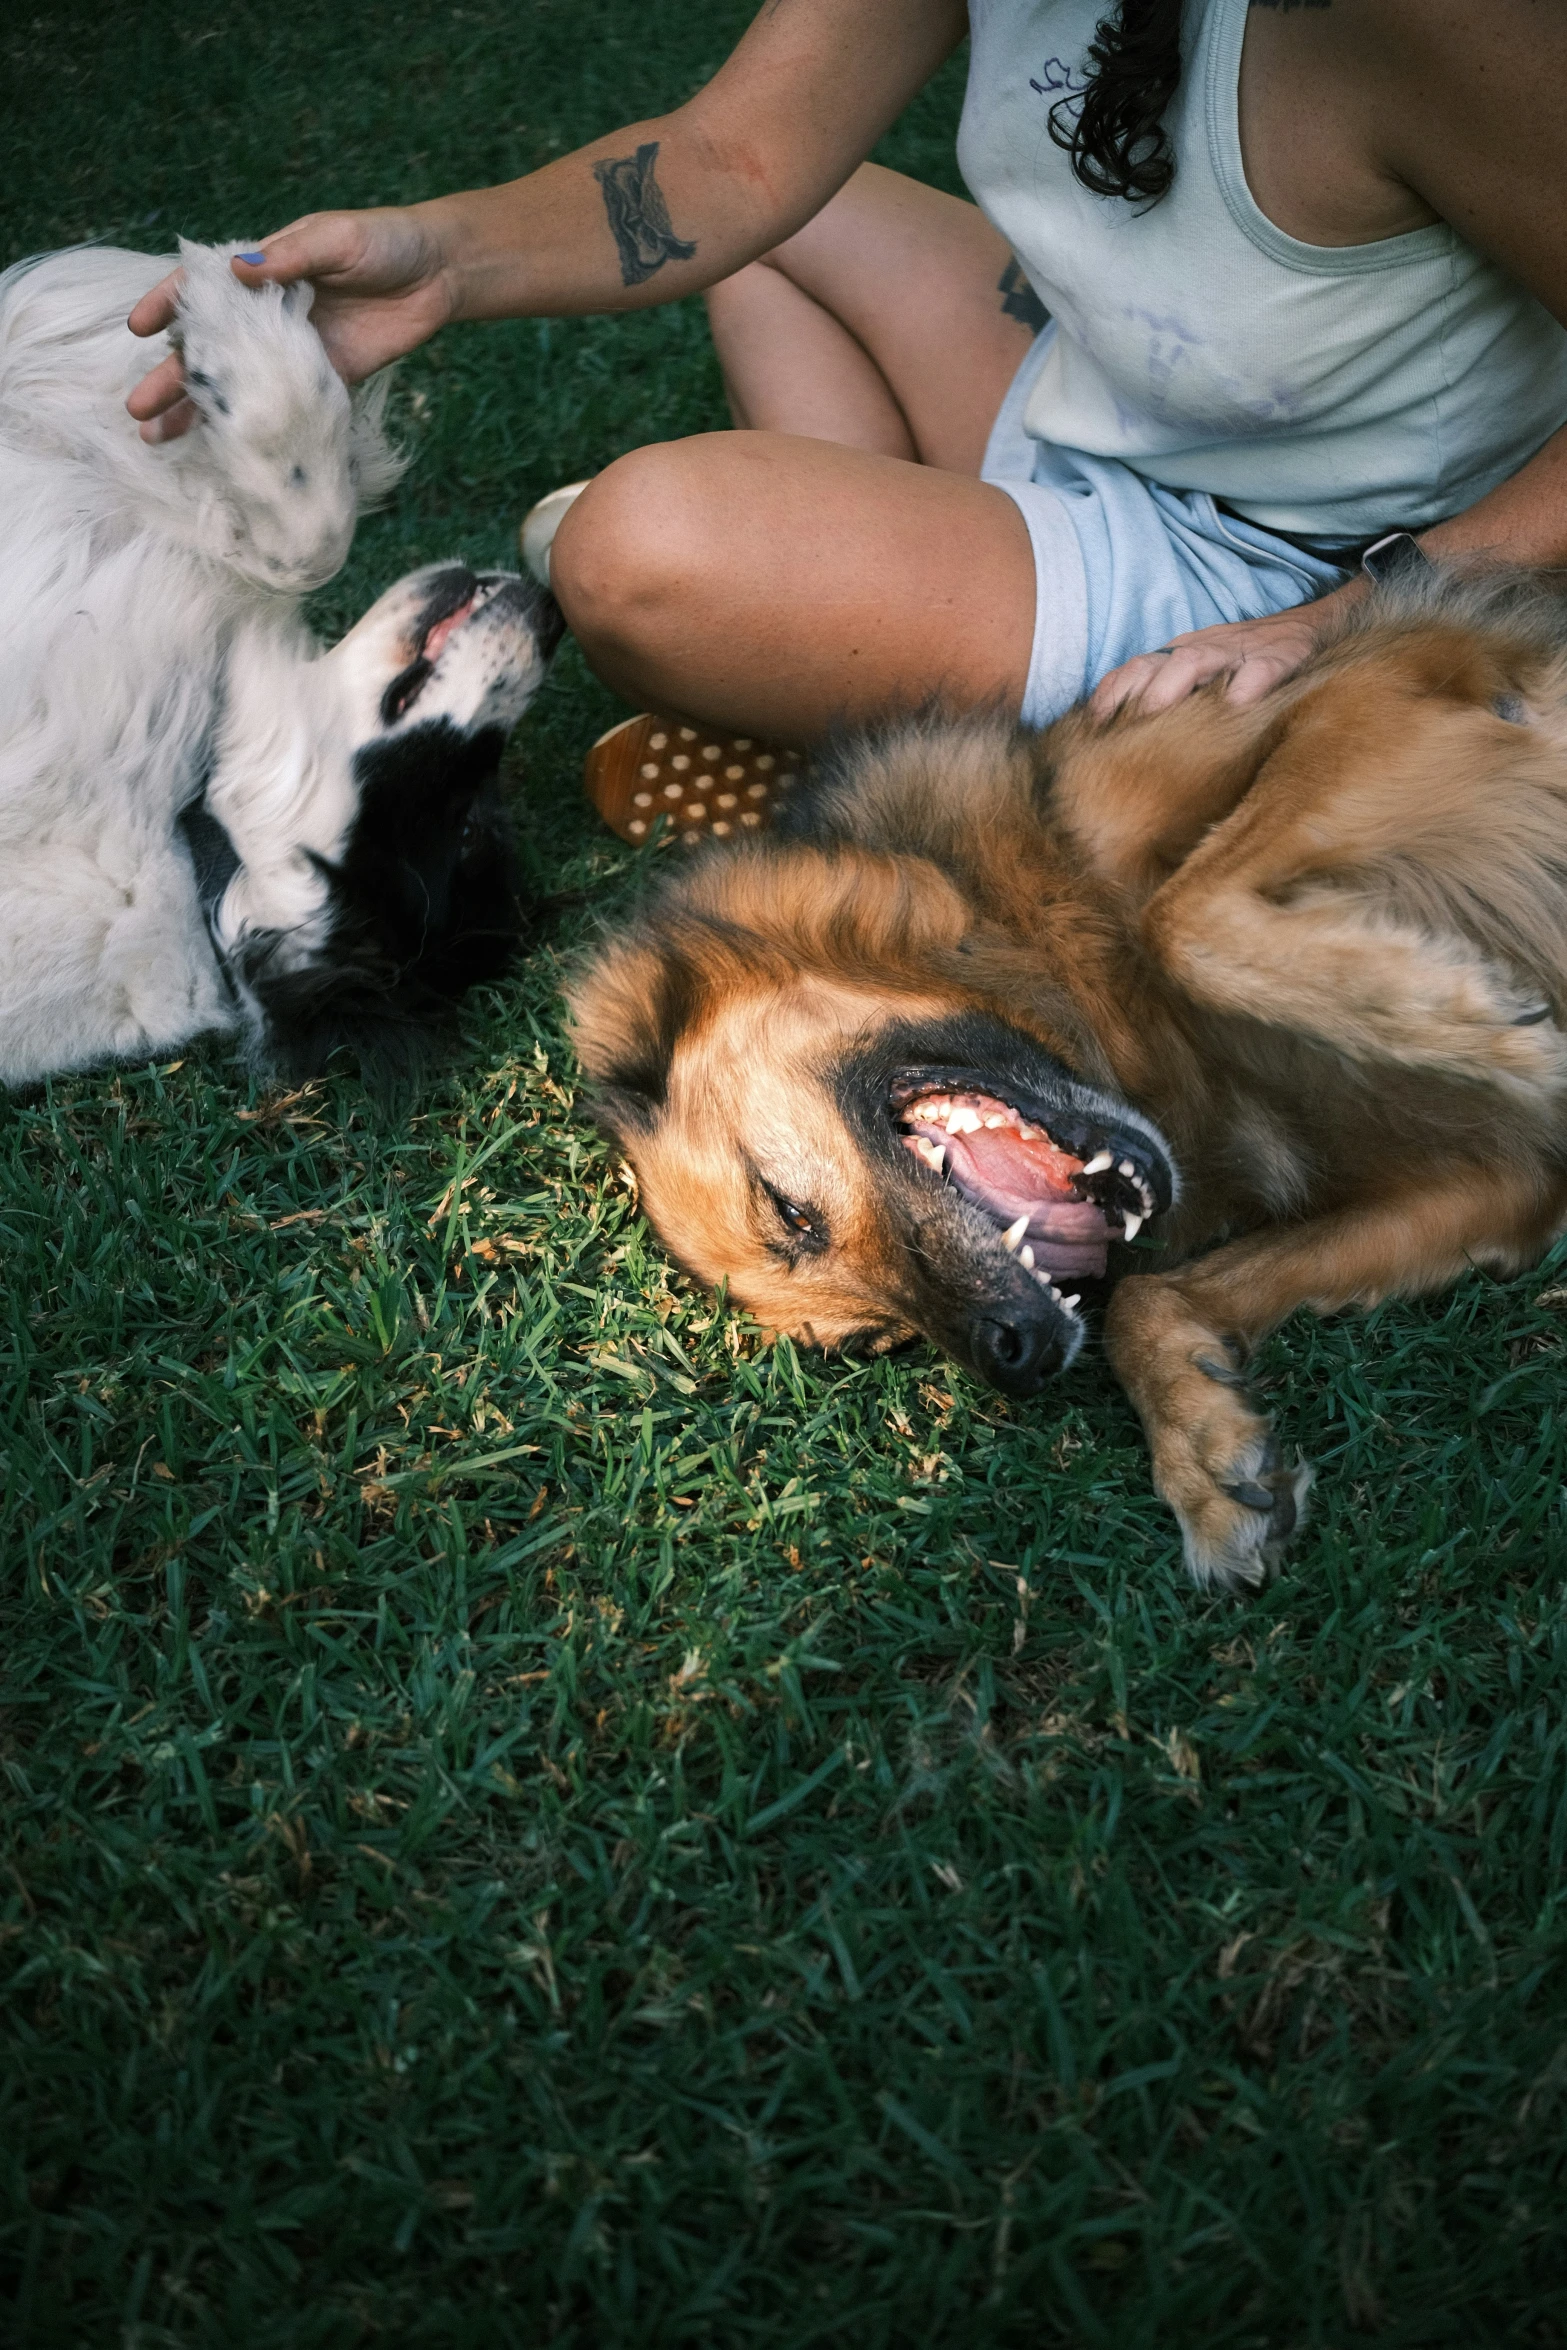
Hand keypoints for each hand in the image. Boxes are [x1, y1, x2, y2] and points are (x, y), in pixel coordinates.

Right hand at [125, 206, 454, 442]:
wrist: (438, 274)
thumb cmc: (382, 242)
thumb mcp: (334, 239)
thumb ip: (290, 258)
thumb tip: (239, 271)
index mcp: (261, 271)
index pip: (203, 290)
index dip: (168, 308)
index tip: (138, 329)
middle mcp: (269, 315)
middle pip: (211, 350)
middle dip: (172, 378)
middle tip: (137, 408)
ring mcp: (295, 353)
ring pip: (240, 386)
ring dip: (202, 412)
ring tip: (161, 437)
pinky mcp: (327, 382)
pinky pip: (288, 408)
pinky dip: (262, 429)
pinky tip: (231, 449)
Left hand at [1090, 588, 1361, 719]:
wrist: (1307, 631)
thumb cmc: (1242, 665)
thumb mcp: (1199, 675)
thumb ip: (1167, 696)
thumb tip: (1124, 741)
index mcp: (1178, 656)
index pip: (1133, 670)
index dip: (1109, 696)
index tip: (1092, 728)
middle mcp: (1201, 651)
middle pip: (1156, 665)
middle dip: (1135, 694)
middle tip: (1123, 730)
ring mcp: (1237, 653)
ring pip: (1195, 660)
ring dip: (1173, 687)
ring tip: (1158, 714)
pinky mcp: (1278, 658)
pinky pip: (1260, 670)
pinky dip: (1247, 685)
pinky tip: (1236, 705)